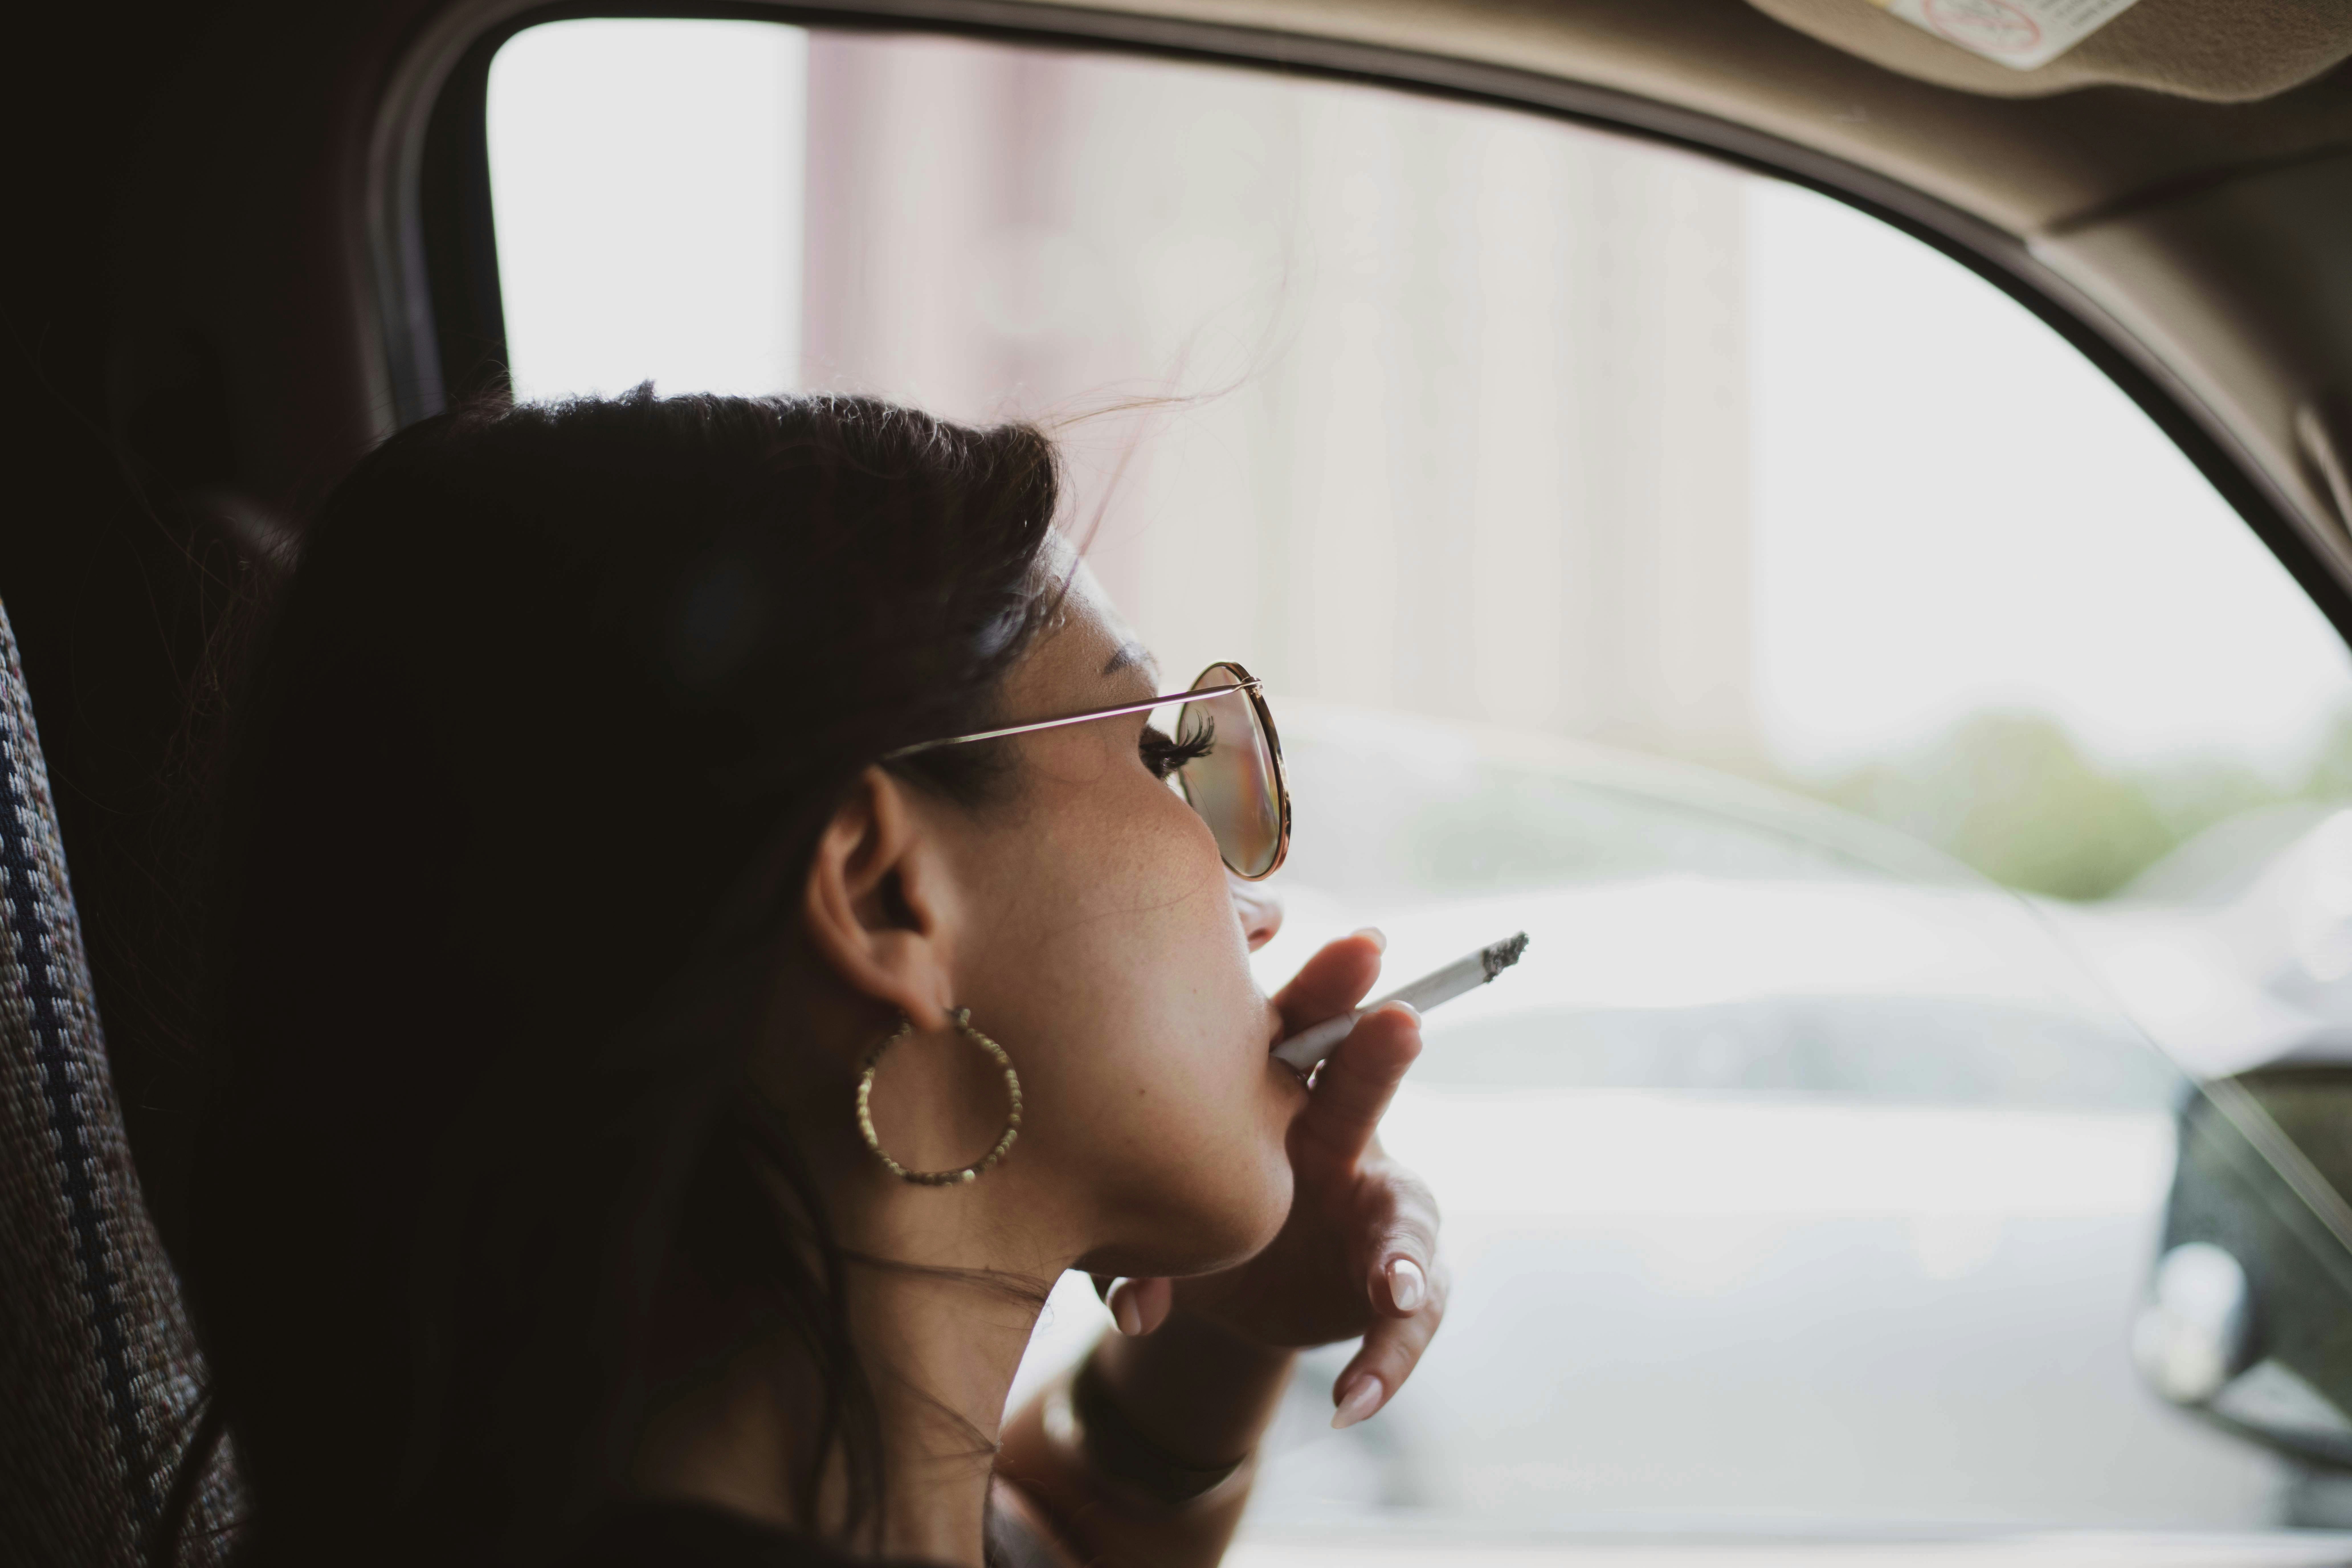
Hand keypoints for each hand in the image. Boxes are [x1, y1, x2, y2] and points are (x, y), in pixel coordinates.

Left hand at [1100, 931, 1447, 1429]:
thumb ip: (1136, 1261)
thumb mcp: (1153, 1239)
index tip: (1361, 944)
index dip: (1333, 985)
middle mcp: (1340, 1138)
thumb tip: (1132, 1310)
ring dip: (1401, 1248)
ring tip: (1390, 1285)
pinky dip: (1384, 1363)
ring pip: (1406, 1215)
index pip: (1305, 1031)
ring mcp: (1377, 1209)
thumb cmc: (1188, 1224)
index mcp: (1278, 1102)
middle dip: (1380, 1050)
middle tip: (1396, 1020)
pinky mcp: (1399, 1282)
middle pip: (1364, 1087)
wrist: (1226, 1294)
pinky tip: (1352, 1404)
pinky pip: (1409, 1320)